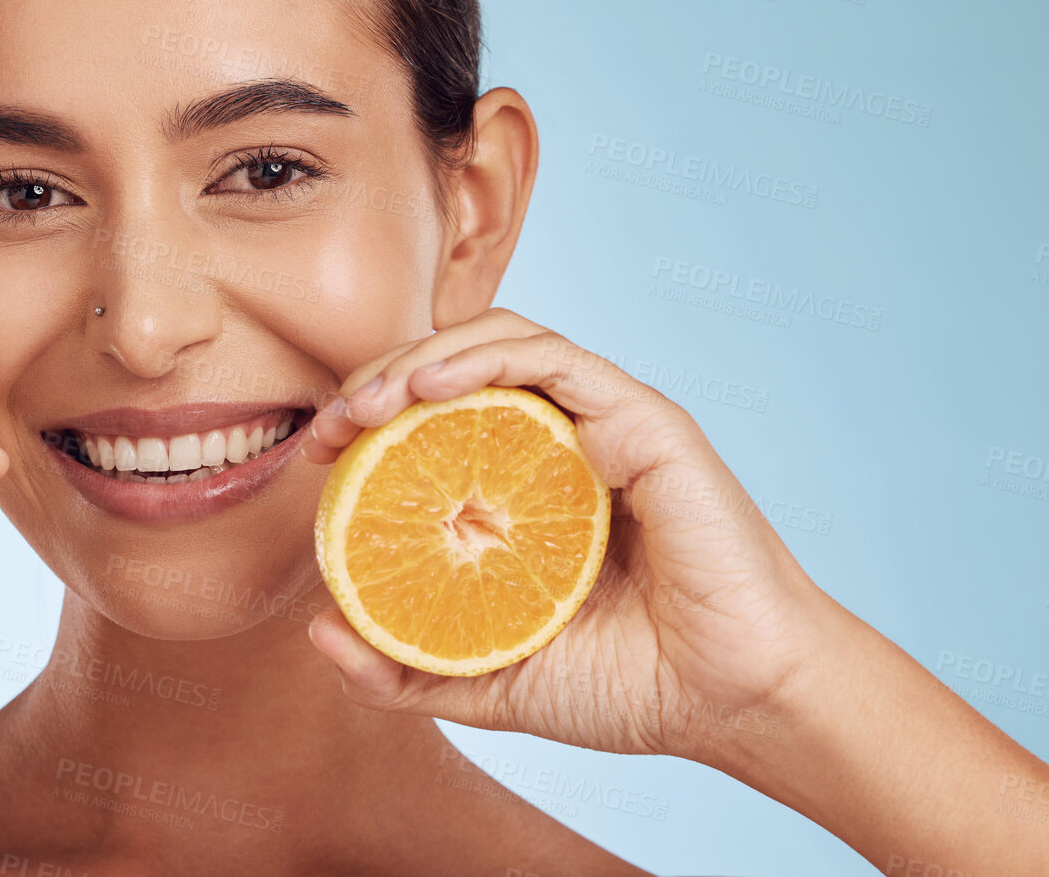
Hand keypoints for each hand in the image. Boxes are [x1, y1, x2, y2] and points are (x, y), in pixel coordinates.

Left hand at [302, 307, 831, 763]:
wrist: (732, 705)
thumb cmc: (628, 686)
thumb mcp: (489, 679)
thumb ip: (404, 664)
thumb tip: (317, 634)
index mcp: (529, 483)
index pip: (438, 414)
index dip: (370, 415)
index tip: (317, 449)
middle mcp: (565, 439)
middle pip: (458, 367)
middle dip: (380, 379)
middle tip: (328, 423)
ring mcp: (607, 423)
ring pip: (502, 343)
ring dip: (422, 358)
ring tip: (367, 402)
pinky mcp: (645, 420)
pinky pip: (558, 362)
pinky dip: (485, 359)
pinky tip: (429, 389)